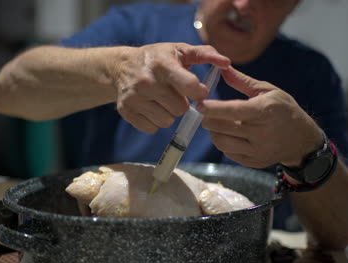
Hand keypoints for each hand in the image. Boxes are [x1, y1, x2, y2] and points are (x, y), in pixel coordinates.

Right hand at [113, 43, 229, 133]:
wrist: (121, 67)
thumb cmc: (158, 58)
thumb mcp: (180, 50)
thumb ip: (205, 54)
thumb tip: (226, 63)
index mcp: (162, 64)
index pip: (190, 86)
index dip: (199, 93)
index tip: (198, 91)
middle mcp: (146, 81)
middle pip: (180, 109)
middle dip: (183, 104)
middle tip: (176, 95)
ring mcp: (134, 97)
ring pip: (166, 121)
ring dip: (169, 114)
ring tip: (163, 102)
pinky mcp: (126, 111)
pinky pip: (151, 128)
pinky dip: (155, 121)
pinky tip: (152, 108)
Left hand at [197, 66, 322, 167]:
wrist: (302, 140)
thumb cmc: (284, 110)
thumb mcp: (269, 91)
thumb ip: (243, 82)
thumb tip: (222, 68)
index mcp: (265, 111)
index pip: (234, 111)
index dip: (214, 108)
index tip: (199, 104)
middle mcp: (261, 133)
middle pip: (222, 128)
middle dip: (208, 119)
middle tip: (205, 112)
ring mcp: (257, 150)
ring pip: (221, 142)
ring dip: (213, 132)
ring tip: (215, 123)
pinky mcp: (253, 162)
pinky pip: (228, 153)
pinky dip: (223, 143)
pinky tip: (228, 134)